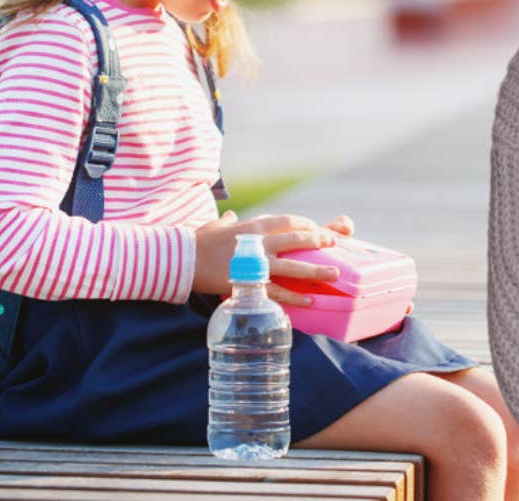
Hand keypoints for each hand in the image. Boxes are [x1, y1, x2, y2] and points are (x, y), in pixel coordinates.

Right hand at [192, 210, 355, 305]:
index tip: (318, 229)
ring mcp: (257, 264)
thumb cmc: (199, 241)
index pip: (288, 221)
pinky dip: (295, 297)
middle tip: (334, 244)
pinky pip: (278, 292)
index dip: (306, 225)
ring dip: (316, 271)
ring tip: (335, 274)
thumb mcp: (217, 226)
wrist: (184, 259)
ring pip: (293, 266)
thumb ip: (228, 222)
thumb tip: (231, 217)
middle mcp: (259, 242)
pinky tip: (310, 301)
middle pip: (297, 240)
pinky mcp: (250, 284)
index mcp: (254, 225)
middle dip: (318, 241)